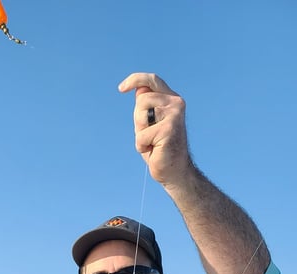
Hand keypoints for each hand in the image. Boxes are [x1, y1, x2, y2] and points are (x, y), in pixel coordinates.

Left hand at [118, 72, 192, 187]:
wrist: (174, 170)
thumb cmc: (158, 147)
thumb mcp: (149, 124)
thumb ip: (145, 107)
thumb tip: (138, 90)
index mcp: (171, 99)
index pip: (152, 81)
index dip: (135, 79)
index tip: (121, 89)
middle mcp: (176, 103)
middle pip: (142, 99)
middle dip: (138, 119)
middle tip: (149, 135)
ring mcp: (174, 115)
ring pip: (141, 114)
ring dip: (140, 132)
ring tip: (152, 141)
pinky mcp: (169, 129)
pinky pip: (141, 136)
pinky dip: (141, 146)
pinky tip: (154, 150)